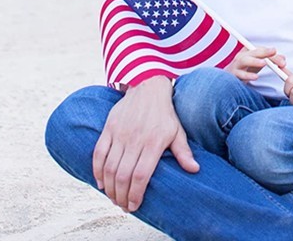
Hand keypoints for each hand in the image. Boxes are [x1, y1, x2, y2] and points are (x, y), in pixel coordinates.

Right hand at [92, 76, 198, 212]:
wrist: (148, 86)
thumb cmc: (165, 113)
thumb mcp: (178, 130)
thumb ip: (183, 152)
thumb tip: (195, 170)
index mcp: (154, 141)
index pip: (142, 175)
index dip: (136, 193)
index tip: (134, 206)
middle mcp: (136, 138)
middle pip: (123, 175)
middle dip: (121, 195)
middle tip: (123, 206)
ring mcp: (120, 133)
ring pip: (109, 167)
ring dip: (109, 188)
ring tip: (113, 198)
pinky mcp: (109, 127)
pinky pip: (99, 153)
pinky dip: (97, 171)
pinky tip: (101, 183)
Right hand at [225, 47, 285, 81]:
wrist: (226, 80)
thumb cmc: (245, 69)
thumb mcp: (258, 63)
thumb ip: (271, 60)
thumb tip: (283, 58)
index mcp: (248, 51)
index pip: (261, 50)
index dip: (272, 54)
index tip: (283, 61)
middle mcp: (242, 56)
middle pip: (254, 52)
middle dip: (265, 53)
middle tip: (274, 54)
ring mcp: (236, 65)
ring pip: (245, 60)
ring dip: (255, 61)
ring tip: (264, 63)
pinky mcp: (232, 75)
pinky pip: (239, 74)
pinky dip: (247, 75)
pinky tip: (255, 77)